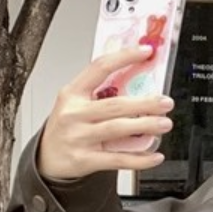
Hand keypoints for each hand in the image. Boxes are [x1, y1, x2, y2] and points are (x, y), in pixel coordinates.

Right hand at [38, 46, 175, 180]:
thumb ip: (102, 91)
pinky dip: (140, 159)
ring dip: (146, 125)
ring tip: (165, 123)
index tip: (146, 52)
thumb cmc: (68, 126)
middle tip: (166, 103)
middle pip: (115, 104)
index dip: (125, 57)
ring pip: (118, 129)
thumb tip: (140, 79)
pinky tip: (155, 156)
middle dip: (145, 102)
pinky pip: (117, 159)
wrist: (46, 159)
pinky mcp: (85, 160)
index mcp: (73, 94)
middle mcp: (74, 114)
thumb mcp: (76, 103)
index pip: (100, 68)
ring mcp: (78, 137)